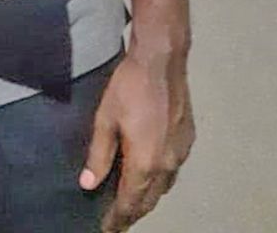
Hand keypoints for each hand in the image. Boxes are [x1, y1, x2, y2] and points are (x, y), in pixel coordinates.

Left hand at [78, 50, 194, 231]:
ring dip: (147, 197)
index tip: (106, 228)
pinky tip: (150, 174)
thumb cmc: (129, 87)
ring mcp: (181, 154)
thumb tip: (88, 184)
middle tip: (116, 220)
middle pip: (149, 200)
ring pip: (164, 187)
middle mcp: (167, 165)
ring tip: (131, 201)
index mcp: (145, 163)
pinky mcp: (187, 140)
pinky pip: (173, 171)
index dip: (117, 218)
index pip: (130, 203)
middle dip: (132, 212)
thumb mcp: (105, 119)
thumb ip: (98, 155)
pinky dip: (159, 180)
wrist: (162, 61)